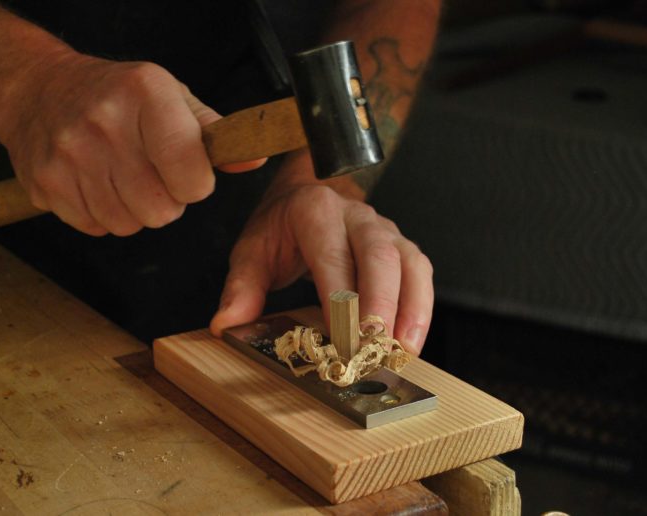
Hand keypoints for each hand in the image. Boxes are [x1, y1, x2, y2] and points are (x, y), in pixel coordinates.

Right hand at [0, 52, 263, 235]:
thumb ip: (214, 132)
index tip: (187, 173)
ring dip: (133, 211)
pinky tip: (96, 183)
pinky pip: (95, 227)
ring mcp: (70, 153)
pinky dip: (101, 215)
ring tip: (123, 178)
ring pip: (128, 224)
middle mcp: (104, 120)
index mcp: (146, 93)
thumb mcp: (172, 97)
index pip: (192, 175)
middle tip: (153, 176)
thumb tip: (254, 158)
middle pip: (162, 210)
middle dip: (166, 202)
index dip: (196, 184)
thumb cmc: (118, 96)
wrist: (38, 89)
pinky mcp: (45, 181)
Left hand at [210, 182, 433, 354]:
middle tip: (375, 347)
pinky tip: (411, 339)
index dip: (341, 299)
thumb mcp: (252, 250)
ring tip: (403, 349)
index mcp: (315, 211)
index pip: (333, 257)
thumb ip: (241, 287)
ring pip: (409, 262)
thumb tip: (226, 325)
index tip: (341, 339)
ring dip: (411, 307)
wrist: (306, 193)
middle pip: (379, 255)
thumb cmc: (281, 227)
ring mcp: (384, 228)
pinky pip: (420, 271)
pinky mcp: (401, 245)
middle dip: (382, 303)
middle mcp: (356, 215)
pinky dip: (420, 306)